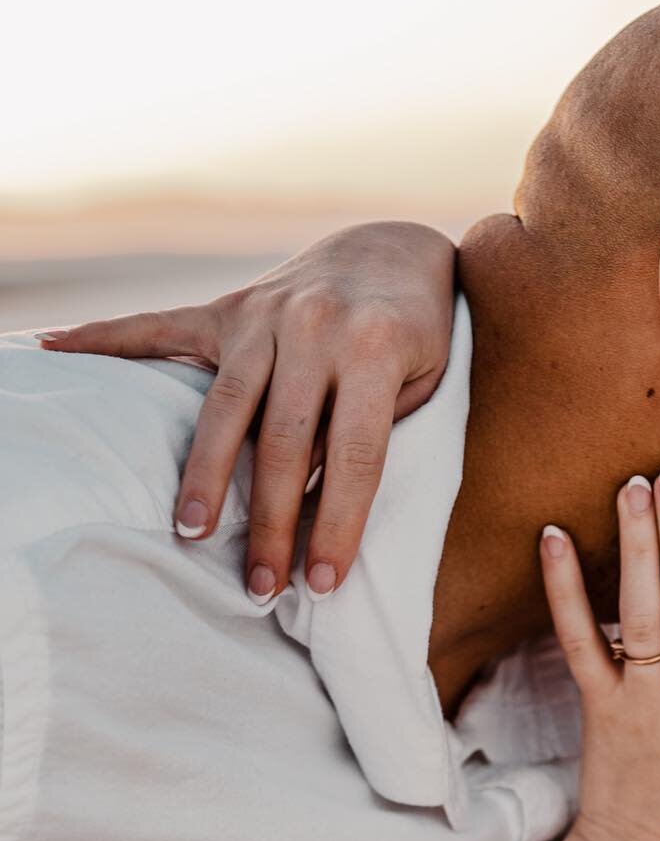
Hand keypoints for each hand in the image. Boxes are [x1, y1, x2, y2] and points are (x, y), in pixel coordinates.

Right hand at [39, 222, 456, 601]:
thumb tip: (320, 500)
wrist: (395, 254)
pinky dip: (106, 339)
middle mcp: (313, 326)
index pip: (355, 455)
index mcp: (374, 348)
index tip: (323, 582)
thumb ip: (376, 430)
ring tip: (189, 529)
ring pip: (227, 408)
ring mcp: (265, 315)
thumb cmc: (419, 338)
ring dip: (205, 475)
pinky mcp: (229, 310)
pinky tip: (54, 349)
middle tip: (259, 586)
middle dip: (269, 522)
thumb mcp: (425, 382)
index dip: (338, 523)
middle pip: (283, 443)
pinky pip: (160, 329)